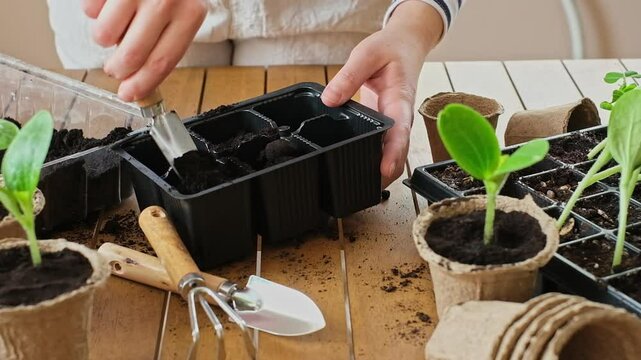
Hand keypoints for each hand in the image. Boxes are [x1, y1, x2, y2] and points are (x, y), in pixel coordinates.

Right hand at [83, 0, 206, 100]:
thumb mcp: (182, 11)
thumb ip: (165, 42)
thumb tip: (138, 80)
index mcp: (190, 13)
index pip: (164, 60)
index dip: (143, 84)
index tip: (129, 96)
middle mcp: (165, 0)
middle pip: (132, 55)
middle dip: (119, 69)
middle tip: (116, 69)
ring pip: (104, 35)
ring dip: (104, 37)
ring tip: (115, 25)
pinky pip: (89, 10)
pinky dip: (94, 11)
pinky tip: (109, 2)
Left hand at [321, 1, 442, 187]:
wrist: (406, 45)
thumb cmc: (390, 49)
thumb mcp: (367, 55)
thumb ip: (348, 77)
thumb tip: (329, 100)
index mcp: (400, 101)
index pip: (400, 132)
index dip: (393, 155)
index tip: (384, 172)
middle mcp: (400, 117)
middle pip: (397, 153)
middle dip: (385, 174)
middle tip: (365, 192)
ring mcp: (394, 124)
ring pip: (391, 154)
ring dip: (379, 172)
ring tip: (360, 190)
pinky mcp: (386, 124)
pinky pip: (382, 146)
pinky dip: (373, 160)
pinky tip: (358, 170)